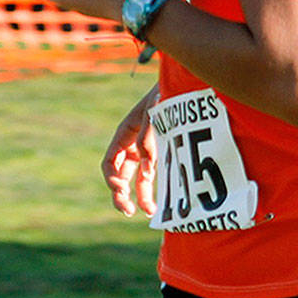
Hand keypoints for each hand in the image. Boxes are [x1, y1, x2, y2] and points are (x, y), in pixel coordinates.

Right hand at [101, 85, 159, 216]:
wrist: (187, 84)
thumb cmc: (168, 95)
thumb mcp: (156, 113)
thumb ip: (148, 140)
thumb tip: (148, 172)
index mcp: (125, 134)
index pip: (109, 163)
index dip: (112, 179)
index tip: (122, 190)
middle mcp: (132, 144)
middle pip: (120, 175)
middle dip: (121, 194)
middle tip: (128, 210)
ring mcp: (146, 149)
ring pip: (136, 179)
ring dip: (138, 196)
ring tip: (148, 212)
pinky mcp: (162, 153)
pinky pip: (152, 175)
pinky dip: (153, 189)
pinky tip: (159, 202)